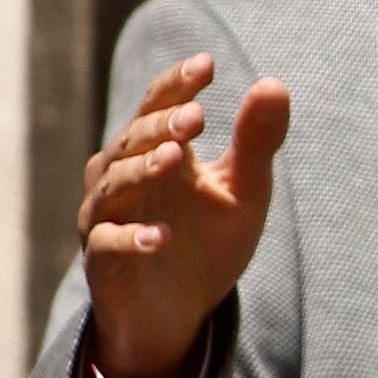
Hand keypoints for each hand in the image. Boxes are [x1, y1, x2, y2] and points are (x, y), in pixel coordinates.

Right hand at [79, 54, 292, 377]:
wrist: (180, 313)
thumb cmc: (208, 242)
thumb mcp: (243, 191)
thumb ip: (256, 142)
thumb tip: (274, 83)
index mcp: (154, 151)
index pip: (158, 105)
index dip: (177, 84)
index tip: (208, 64)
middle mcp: (121, 177)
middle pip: (133, 140)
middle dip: (163, 126)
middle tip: (197, 115)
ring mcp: (106, 218)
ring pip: (115, 185)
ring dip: (143, 170)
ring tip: (176, 158)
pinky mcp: (102, 262)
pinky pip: (108, 244)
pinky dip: (131, 238)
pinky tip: (161, 238)